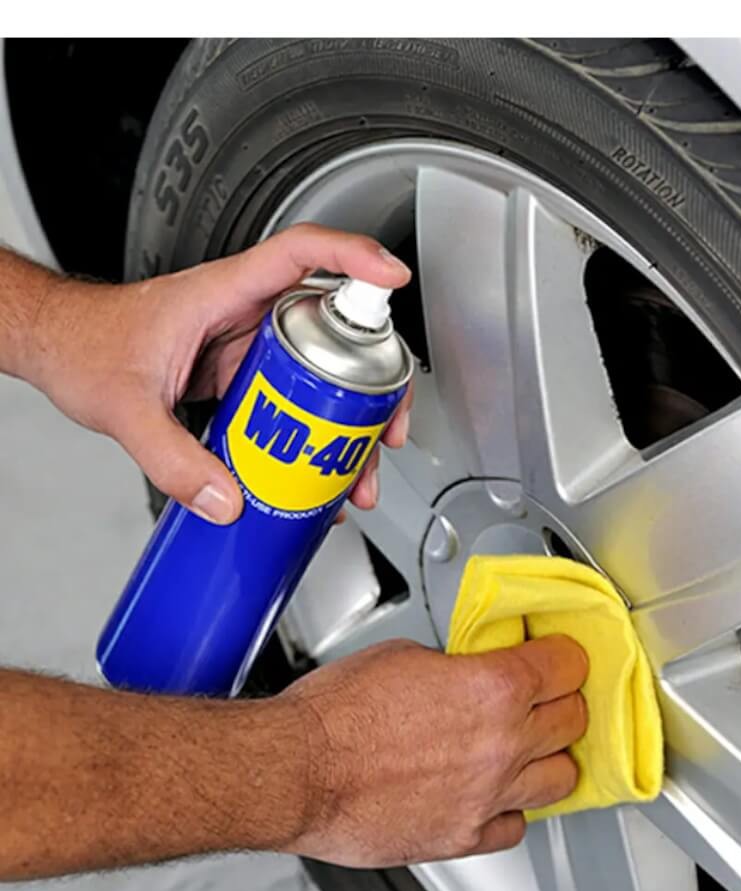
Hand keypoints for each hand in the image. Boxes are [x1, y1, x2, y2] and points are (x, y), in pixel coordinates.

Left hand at [22, 224, 411, 523]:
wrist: (60, 349)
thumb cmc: (84, 344)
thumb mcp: (126, 407)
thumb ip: (172, 459)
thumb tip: (226, 500)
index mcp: (222, 291)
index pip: (300, 253)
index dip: (354, 256)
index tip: (392, 276)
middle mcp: (242, 311)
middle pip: (331, 328)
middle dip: (371, 380)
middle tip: (385, 428)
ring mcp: (244, 343)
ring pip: (318, 369)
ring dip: (347, 418)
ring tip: (356, 470)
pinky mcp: (239, 373)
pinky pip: (292, 396)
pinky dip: (313, 431)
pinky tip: (315, 470)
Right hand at [275, 635, 588, 867]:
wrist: (297, 769)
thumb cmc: (335, 713)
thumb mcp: (403, 654)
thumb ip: (454, 666)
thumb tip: (466, 671)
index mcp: (491, 689)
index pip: (567, 666)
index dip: (564, 655)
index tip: (559, 656)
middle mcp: (501, 745)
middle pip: (573, 720)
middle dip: (562, 700)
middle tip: (545, 694)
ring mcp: (486, 796)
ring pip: (560, 779)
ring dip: (548, 757)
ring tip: (529, 746)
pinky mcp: (462, 838)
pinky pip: (515, 827)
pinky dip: (511, 808)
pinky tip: (493, 792)